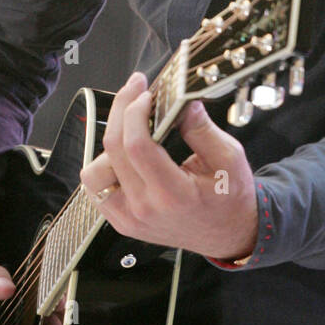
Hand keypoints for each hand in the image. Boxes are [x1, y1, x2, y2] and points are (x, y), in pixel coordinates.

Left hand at [79, 72, 258, 261]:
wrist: (227, 234)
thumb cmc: (230, 198)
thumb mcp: (230, 159)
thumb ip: (203, 129)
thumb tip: (181, 101)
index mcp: (174, 195)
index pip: (137, 147)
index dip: (135, 112)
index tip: (147, 93)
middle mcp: (145, 208)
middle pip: (113, 150)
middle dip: (121, 110)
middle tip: (136, 89)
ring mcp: (128, 218)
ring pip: (94, 172)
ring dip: (109, 142)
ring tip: (132, 127)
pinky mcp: (121, 220)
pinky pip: (96, 188)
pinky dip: (105, 164)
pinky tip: (125, 151)